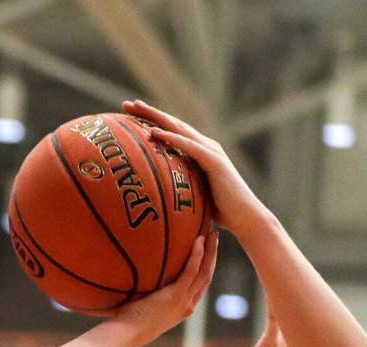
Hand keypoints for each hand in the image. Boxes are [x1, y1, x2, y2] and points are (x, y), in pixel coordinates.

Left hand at [109, 231, 217, 339]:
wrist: (125, 335)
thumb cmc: (125, 323)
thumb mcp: (140, 307)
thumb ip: (145, 293)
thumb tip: (132, 275)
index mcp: (181, 309)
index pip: (198, 286)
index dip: (205, 268)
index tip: (207, 252)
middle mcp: (187, 306)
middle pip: (206, 277)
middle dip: (212, 256)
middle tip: (214, 237)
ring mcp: (184, 302)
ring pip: (204, 272)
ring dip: (211, 251)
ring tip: (212, 233)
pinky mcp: (176, 296)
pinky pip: (191, 270)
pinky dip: (197, 254)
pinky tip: (198, 240)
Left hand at [122, 100, 268, 240]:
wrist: (244, 218)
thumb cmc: (218, 213)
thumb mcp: (192, 198)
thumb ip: (178, 191)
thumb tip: (155, 201)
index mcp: (198, 152)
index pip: (171, 132)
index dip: (151, 122)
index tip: (129, 116)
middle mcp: (204, 146)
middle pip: (172, 124)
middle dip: (149, 113)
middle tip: (127, 104)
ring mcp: (210, 151)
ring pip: (179, 128)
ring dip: (156, 117)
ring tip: (136, 108)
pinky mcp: (214, 161)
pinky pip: (188, 146)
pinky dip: (171, 137)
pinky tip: (153, 132)